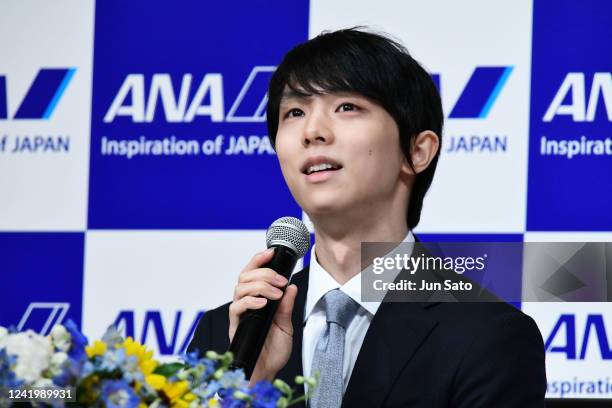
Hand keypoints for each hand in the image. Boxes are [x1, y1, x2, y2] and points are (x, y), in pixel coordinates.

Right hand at [229, 248, 297, 383]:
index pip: (252, 274)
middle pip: (244, 277)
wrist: (266, 374)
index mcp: (256, 301)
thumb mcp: (286, 325)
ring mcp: (240, 315)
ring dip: (260, 285)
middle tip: (280, 280)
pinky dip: (250, 301)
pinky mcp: (236, 327)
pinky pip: (236, 308)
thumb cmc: (272, 351)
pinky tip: (263, 303)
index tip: (271, 252)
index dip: (259, 260)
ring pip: (240, 288)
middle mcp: (245, 305)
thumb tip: (291, 286)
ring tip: (275, 293)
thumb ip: (286, 306)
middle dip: (263, 272)